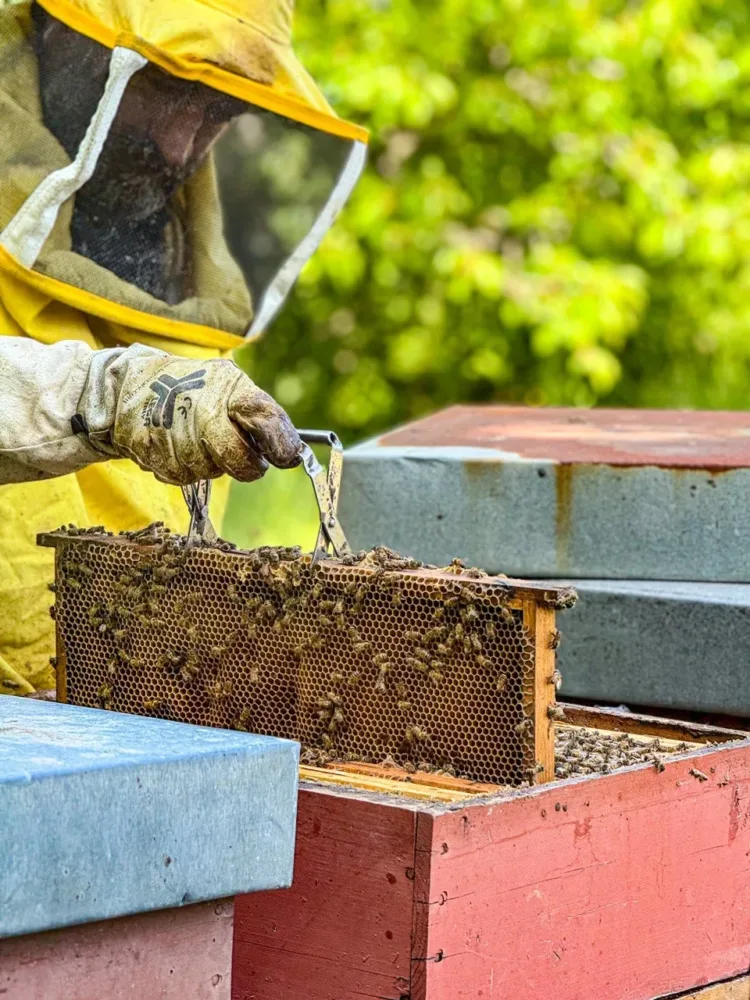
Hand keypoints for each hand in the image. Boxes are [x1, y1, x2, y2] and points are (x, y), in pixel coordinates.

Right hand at [111, 355, 300, 484]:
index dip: (280, 442)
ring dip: (213, 464)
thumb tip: (293, 451)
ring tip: (201, 440)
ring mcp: (175, 431)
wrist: (131, 387)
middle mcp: (201, 407)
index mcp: (227, 386)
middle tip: (250, 462)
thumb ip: (259, 414)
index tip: (288, 457)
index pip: (263, 416)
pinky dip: (188, 467)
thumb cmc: (194, 388)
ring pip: (210, 471)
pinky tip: (179, 446)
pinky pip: (186, 476)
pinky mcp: (154, 451)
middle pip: (237, 458)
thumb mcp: (228, 385)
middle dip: (248, 466)